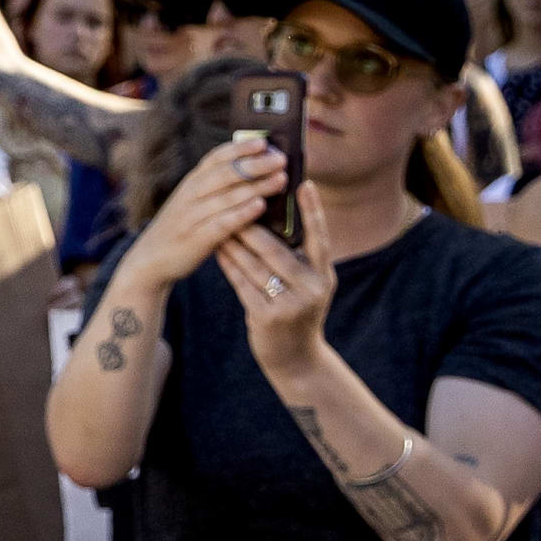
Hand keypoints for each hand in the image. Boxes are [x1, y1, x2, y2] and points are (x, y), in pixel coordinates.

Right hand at [131, 135, 282, 285]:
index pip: (216, 157)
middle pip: (225, 173)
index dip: (240, 148)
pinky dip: (242, 213)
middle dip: (255, 164)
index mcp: (192, 181)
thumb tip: (254, 170)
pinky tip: (261, 206)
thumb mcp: (193, 200)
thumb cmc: (183, 226)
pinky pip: (222, 222)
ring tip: (281, 179)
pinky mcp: (196, 238)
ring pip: (227, 196)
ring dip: (256, 186)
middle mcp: (191, 194)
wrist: (151, 256)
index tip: (263, 141)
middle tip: (281, 158)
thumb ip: (216, 186)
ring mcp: (192, 215)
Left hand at [213, 180, 336, 379]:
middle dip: (251, 226)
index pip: (320, 237)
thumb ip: (296, 256)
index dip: (313, 210)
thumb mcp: (306, 283)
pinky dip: (228, 264)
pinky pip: (242, 283)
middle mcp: (312, 288)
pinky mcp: (267, 317)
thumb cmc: (296, 308)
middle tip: (233, 199)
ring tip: (217, 221)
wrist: (296, 358)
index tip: (304, 182)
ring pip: (254, 265)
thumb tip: (270, 214)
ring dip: (233, 242)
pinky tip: (217, 249)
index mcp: (324, 275)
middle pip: (276, 249)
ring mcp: (291, 305)